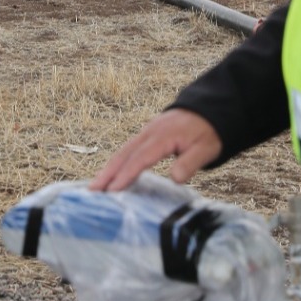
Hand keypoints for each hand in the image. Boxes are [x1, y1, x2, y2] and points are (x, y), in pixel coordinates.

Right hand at [89, 108, 221, 191]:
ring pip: (123, 151)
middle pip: (124, 154)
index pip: (140, 158)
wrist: (208, 110)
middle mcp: (149, 133)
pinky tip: (110, 175)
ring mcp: (145, 132)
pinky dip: (116, 163)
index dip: (126, 175)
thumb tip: (175, 179)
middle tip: (92, 191)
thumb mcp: (206, 149)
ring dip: (108, 169)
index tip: (112, 190)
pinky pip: (127, 149)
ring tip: (95, 187)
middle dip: (107, 173)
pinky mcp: (146, 135)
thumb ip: (190, 163)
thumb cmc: (208, 132)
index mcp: (162, 137)